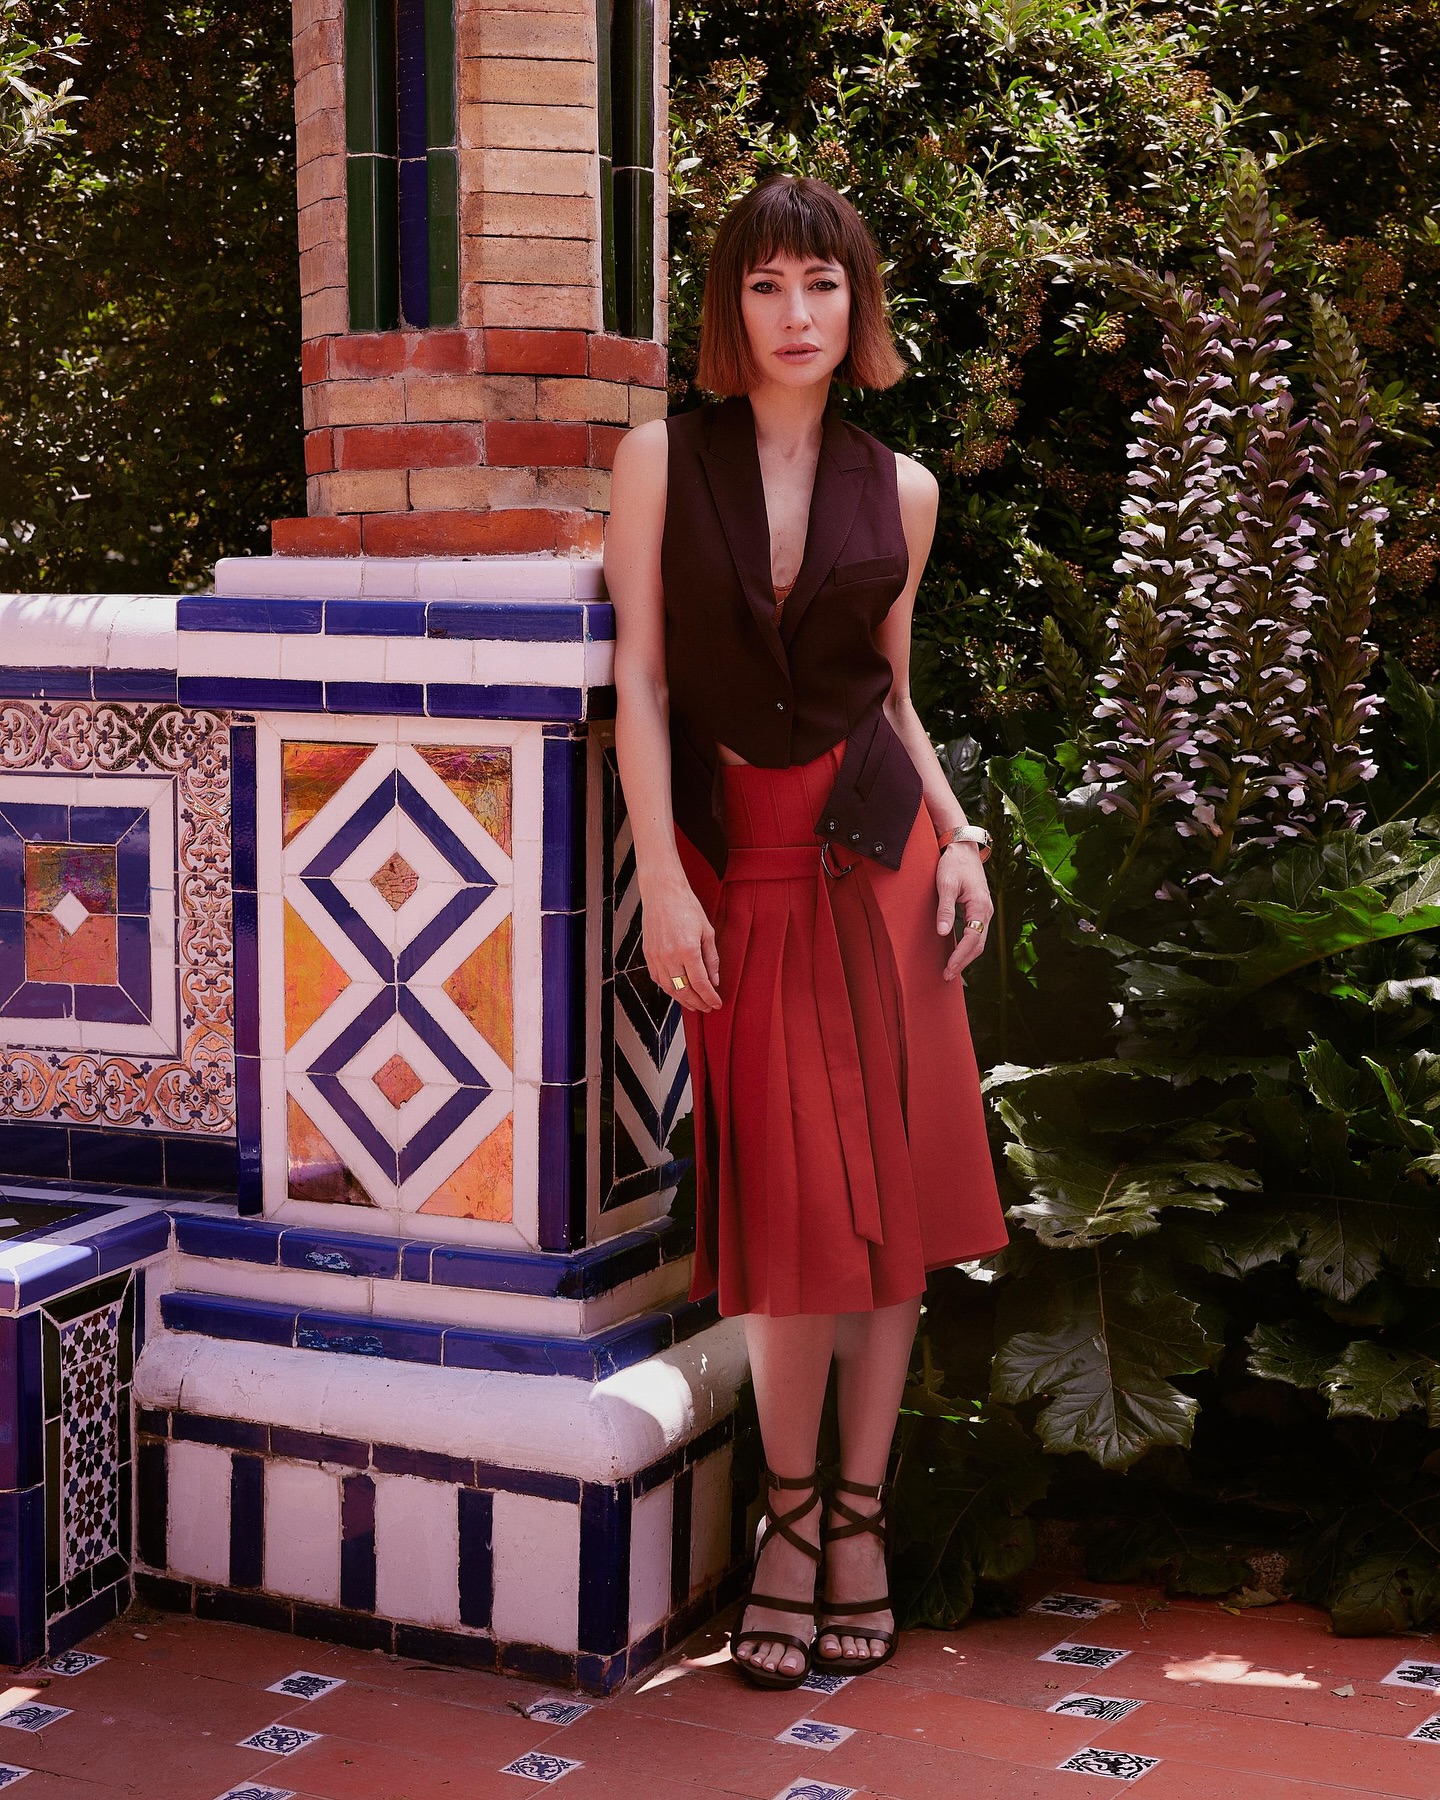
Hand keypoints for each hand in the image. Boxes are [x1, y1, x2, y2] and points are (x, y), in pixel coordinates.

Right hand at [641, 873, 721, 1011]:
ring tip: (693, 1004)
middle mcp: (670, 956)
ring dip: (682, 999)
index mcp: (688, 949)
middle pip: (684, 990)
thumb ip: (711, 959)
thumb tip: (714, 980)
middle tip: (706, 1007)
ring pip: (669, 988)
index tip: (716, 1003)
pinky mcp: (648, 954)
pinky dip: (668, 988)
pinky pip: (658, 978)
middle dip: (697, 1002)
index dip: (709, 997)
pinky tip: (677, 990)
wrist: (663, 892)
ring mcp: (656, 956)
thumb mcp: (707, 931)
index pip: (701, 983)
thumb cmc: (686, 907)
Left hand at [936, 843, 991, 980]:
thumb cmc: (953, 864)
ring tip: (951, 969)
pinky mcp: (979, 909)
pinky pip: (977, 933)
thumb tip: (943, 932)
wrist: (963, 848)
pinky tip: (957, 952)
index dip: (961, 957)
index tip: (949, 969)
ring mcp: (985, 910)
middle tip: (947, 975)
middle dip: (964, 962)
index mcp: (981, 906)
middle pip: (979, 944)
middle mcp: (987, 911)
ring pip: (979, 940)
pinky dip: (968, 946)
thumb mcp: (945, 884)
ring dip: (967, 956)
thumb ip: (945, 909)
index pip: (973, 939)